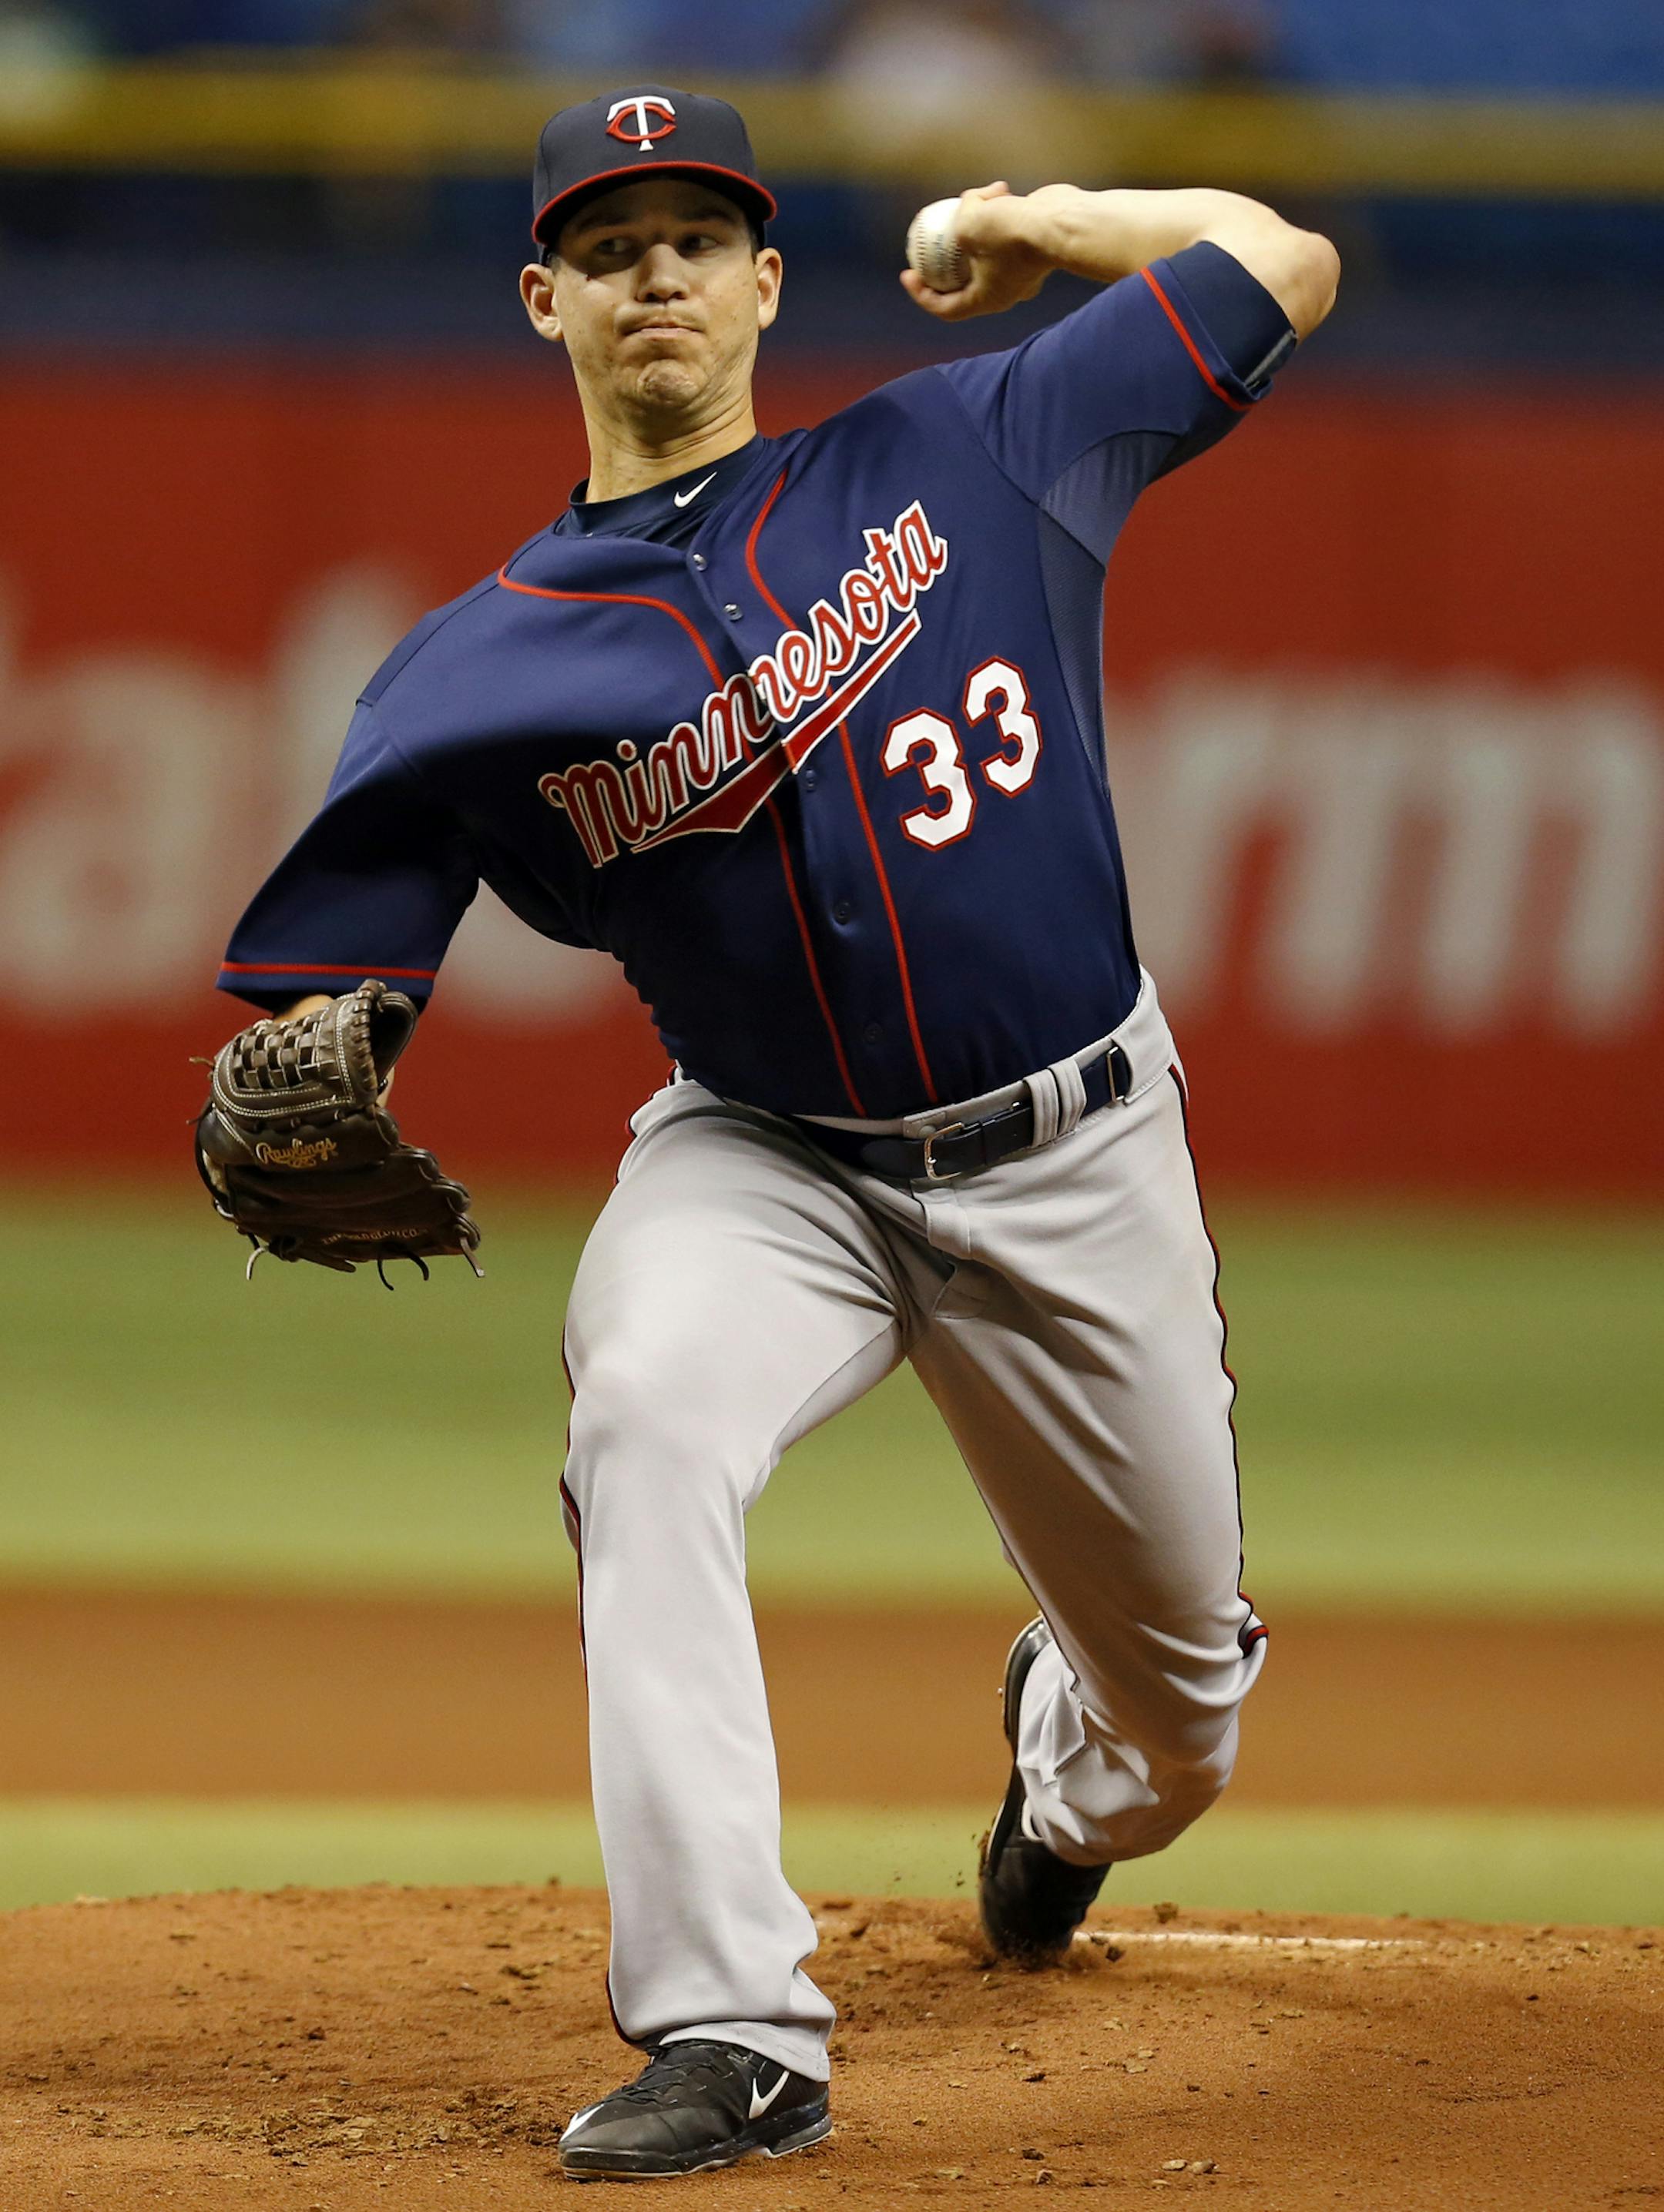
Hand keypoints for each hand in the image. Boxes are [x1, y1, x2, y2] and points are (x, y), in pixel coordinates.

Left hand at [899, 182, 1058, 322]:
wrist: (1063, 223)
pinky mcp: (1033, 246)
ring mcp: (1021, 268)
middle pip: (965, 279)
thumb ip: (959, 218)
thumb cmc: (1014, 232)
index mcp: (986, 299)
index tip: (908, 273)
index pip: (946, 308)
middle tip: (931, 239)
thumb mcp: (969, 224)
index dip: (922, 295)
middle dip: (947, 256)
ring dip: (977, 220)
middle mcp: (1005, 289)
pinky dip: (999, 212)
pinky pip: (1008, 232)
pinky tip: (999, 189)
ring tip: (976, 197)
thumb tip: (965, 206)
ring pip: (987, 247)